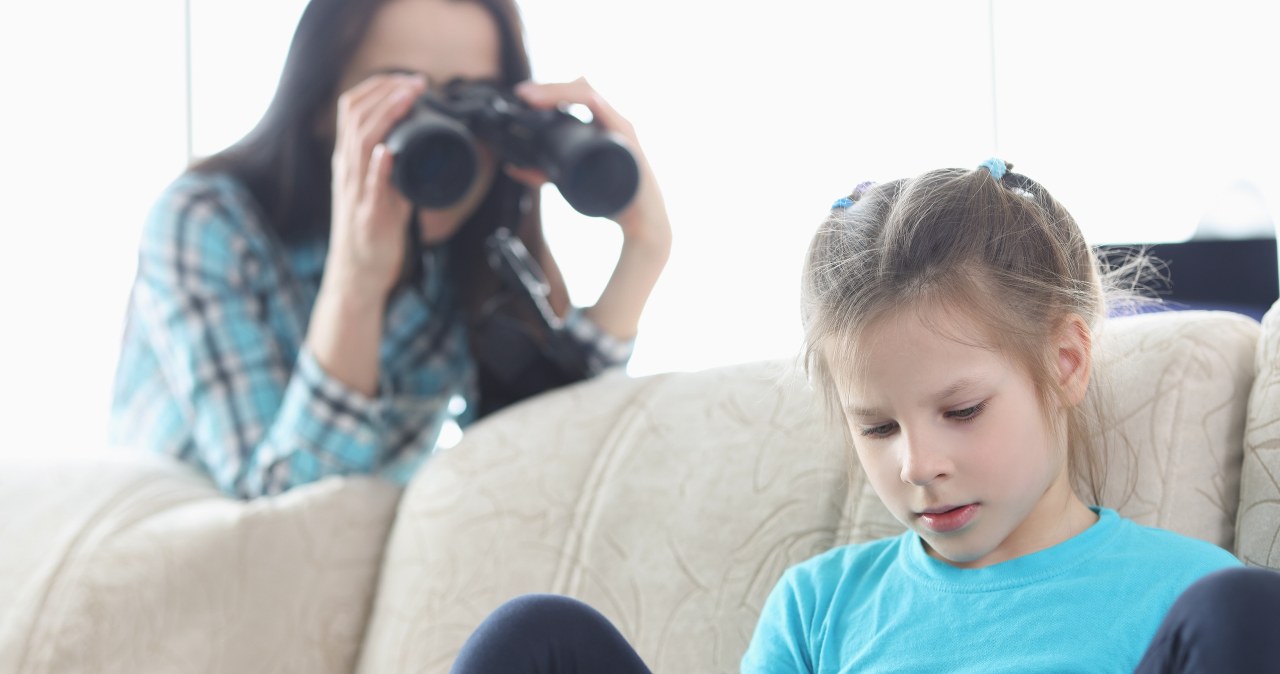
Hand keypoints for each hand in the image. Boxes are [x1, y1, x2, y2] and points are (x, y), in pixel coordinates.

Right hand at [325, 73, 426, 302]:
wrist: (357, 275)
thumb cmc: (370, 233)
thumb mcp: (381, 190)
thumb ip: (395, 167)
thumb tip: (420, 145)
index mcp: (349, 160)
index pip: (352, 108)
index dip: (378, 87)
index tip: (407, 79)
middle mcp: (347, 171)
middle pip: (355, 117)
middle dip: (386, 93)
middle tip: (416, 82)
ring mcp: (355, 192)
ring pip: (361, 144)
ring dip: (386, 117)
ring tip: (407, 99)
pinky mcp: (367, 216)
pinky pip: (370, 187)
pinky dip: (378, 167)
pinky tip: (387, 152)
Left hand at [511, 78, 671, 249]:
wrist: (640, 220)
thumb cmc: (610, 197)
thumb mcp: (569, 181)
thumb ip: (543, 173)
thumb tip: (512, 167)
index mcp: (599, 125)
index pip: (574, 94)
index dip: (548, 90)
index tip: (521, 94)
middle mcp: (611, 120)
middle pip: (580, 88)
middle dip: (549, 87)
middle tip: (523, 93)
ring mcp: (620, 128)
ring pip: (590, 95)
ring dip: (560, 92)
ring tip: (534, 98)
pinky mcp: (628, 140)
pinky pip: (609, 115)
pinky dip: (590, 105)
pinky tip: (572, 102)